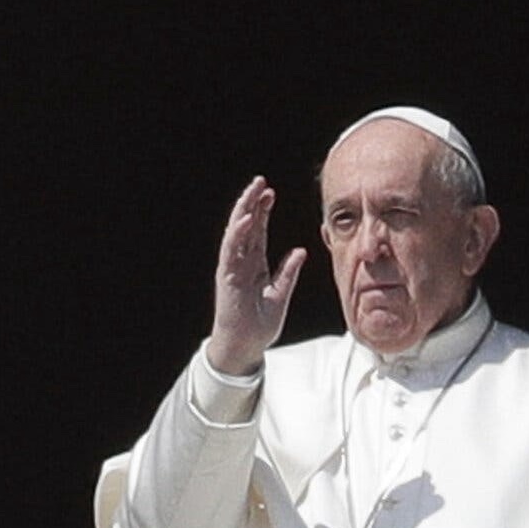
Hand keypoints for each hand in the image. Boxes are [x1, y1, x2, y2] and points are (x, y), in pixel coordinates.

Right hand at [205, 177, 306, 375]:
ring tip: (253, 190)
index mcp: (254, 265)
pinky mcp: (227, 277)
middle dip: (252, 203)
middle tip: (261, 181)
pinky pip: (231, 252)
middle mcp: (241, 262)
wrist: (245, 346)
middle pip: (246, 226)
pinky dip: (238, 234)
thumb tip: (301, 250)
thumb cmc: (259, 324)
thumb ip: (288, 271)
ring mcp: (232, 268)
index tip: (270, 192)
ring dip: (244, 210)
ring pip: (236, 232)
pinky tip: (246, 218)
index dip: (262, 211)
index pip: (257, 231)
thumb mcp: (281, 293)